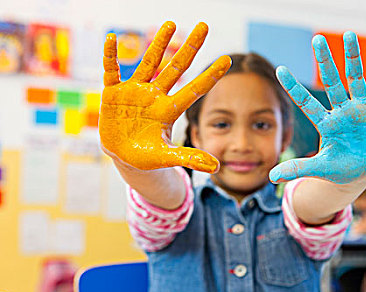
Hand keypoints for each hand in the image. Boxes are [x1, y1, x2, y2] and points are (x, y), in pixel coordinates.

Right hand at [99, 21, 230, 171]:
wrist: (122, 155)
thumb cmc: (147, 156)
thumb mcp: (166, 157)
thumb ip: (189, 158)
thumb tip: (217, 167)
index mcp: (169, 110)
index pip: (194, 90)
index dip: (210, 76)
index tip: (228, 60)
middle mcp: (156, 96)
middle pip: (176, 68)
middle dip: (191, 48)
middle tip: (205, 26)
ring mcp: (135, 92)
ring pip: (149, 64)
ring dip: (158, 44)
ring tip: (171, 24)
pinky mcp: (113, 94)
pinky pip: (111, 71)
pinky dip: (110, 56)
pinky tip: (111, 38)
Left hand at [269, 32, 365, 183]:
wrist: (362, 173)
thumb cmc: (339, 169)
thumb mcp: (319, 168)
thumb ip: (298, 168)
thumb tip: (272, 176)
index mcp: (326, 123)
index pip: (307, 102)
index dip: (294, 88)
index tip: (280, 70)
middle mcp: (343, 111)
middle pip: (332, 82)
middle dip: (325, 62)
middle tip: (317, 39)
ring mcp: (363, 109)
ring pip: (357, 78)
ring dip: (354, 57)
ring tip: (349, 35)